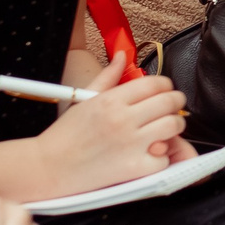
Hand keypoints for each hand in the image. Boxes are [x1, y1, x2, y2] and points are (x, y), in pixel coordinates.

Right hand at [34, 52, 190, 194]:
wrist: (48, 167)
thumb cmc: (65, 135)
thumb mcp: (84, 99)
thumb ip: (108, 76)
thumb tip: (122, 55)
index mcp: (112, 100)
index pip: (156, 83)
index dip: (166, 86)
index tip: (164, 92)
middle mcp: (123, 119)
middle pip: (170, 102)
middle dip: (176, 103)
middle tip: (171, 109)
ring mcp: (130, 144)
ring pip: (173, 126)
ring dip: (174, 127)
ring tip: (164, 130)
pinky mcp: (134, 168)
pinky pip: (164, 158)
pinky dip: (161, 157)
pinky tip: (149, 154)